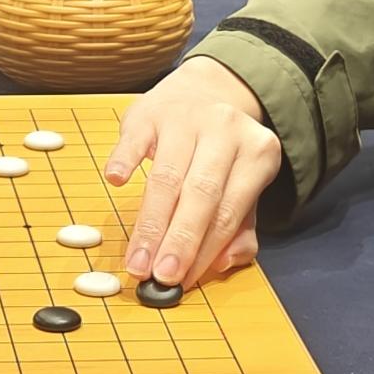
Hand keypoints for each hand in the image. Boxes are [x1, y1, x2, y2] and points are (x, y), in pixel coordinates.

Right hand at [107, 57, 281, 287]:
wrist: (203, 92)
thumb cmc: (220, 155)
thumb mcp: (242, 187)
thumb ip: (240, 229)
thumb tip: (224, 262)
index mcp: (258, 154)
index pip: (229, 212)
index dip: (205, 251)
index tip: (181, 281)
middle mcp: (226, 130)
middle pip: (201, 194)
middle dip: (178, 241)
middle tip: (159, 276)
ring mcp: (187, 118)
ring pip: (167, 176)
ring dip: (150, 223)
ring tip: (137, 260)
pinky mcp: (150, 112)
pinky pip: (135, 140)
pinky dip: (125, 161)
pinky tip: (116, 183)